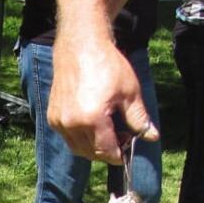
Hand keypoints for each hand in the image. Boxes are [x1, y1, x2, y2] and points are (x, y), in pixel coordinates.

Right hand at [48, 36, 157, 163]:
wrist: (81, 46)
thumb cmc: (107, 65)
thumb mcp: (130, 92)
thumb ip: (139, 119)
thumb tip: (151, 137)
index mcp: (91, 119)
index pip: (106, 152)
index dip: (119, 155)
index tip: (127, 149)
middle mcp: (71, 124)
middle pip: (91, 153)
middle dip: (107, 151)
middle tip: (121, 137)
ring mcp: (59, 121)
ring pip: (77, 148)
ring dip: (93, 147)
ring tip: (107, 130)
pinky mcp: (52, 116)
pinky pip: (68, 137)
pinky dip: (80, 137)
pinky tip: (92, 123)